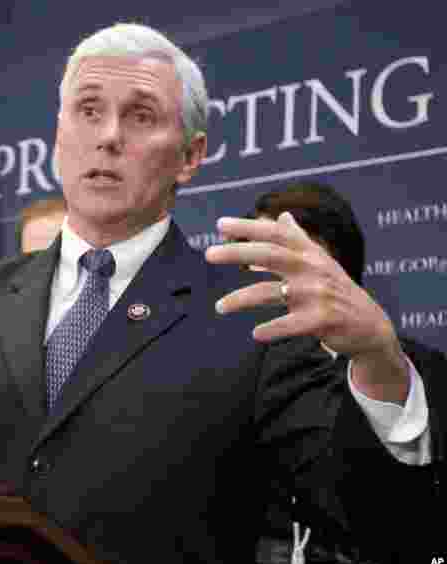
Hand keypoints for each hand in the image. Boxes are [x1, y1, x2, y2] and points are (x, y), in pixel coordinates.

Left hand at [205, 212, 408, 402]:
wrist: (370, 325)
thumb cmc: (336, 289)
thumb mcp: (319, 261)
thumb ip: (297, 239)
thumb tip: (281, 215)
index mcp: (309, 254)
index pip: (276, 234)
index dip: (249, 227)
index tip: (220, 224)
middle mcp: (313, 269)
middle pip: (270, 255)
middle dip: (238, 252)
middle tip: (208, 254)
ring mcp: (318, 294)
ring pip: (271, 293)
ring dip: (241, 299)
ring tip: (219, 307)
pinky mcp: (323, 319)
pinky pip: (291, 324)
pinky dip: (272, 329)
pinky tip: (255, 334)